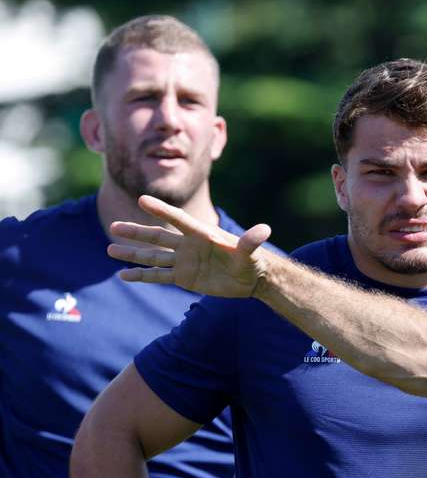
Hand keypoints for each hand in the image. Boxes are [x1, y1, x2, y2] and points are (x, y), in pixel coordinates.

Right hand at [107, 195, 272, 297]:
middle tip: (114, 226)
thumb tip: (265, 229)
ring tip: (110, 249)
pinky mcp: (184, 277)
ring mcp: (184, 261)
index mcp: (202, 234)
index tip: (142, 200)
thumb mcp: (251, 253)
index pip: (178, 220)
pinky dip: (142, 276)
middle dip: (137, 232)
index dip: (161, 210)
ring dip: (133, 253)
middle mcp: (188, 245)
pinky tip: (124, 275)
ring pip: (154, 256)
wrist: (251, 278)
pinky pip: (159, 276)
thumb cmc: (253, 262)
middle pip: (158, 237)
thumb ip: (251, 242)